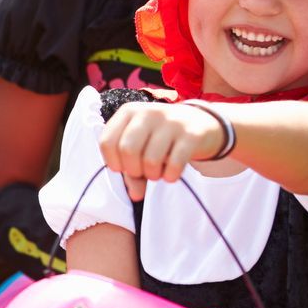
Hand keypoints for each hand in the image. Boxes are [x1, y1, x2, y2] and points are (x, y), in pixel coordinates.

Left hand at [98, 101, 226, 198]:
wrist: (200, 122)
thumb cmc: (161, 138)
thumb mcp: (142, 146)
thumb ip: (131, 170)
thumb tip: (135, 195)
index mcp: (129, 112)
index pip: (107, 142)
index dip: (114, 163)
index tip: (124, 168)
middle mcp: (148, 112)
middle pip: (128, 150)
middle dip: (133, 170)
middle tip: (142, 173)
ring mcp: (171, 121)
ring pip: (151, 159)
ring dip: (153, 175)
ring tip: (157, 173)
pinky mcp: (191, 133)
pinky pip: (175, 163)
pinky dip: (170, 176)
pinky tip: (171, 175)